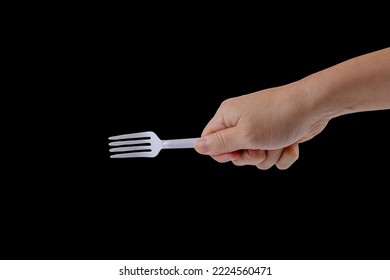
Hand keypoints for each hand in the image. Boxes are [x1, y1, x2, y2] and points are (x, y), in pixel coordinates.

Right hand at [195, 82, 329, 169]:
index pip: (210, 140)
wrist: (313, 106)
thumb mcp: (244, 135)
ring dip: (269, 156)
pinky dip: (283, 154)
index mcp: (228, 116)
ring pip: (256, 158)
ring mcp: (260, 130)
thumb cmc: (278, 116)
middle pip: (234, 154)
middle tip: (260, 146)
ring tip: (278, 141)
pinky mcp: (276, 137)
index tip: (236, 154)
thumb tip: (197, 146)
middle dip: (250, 156)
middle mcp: (242, 122)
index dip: (221, 153)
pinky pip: (273, 157)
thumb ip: (219, 144)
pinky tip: (290, 143)